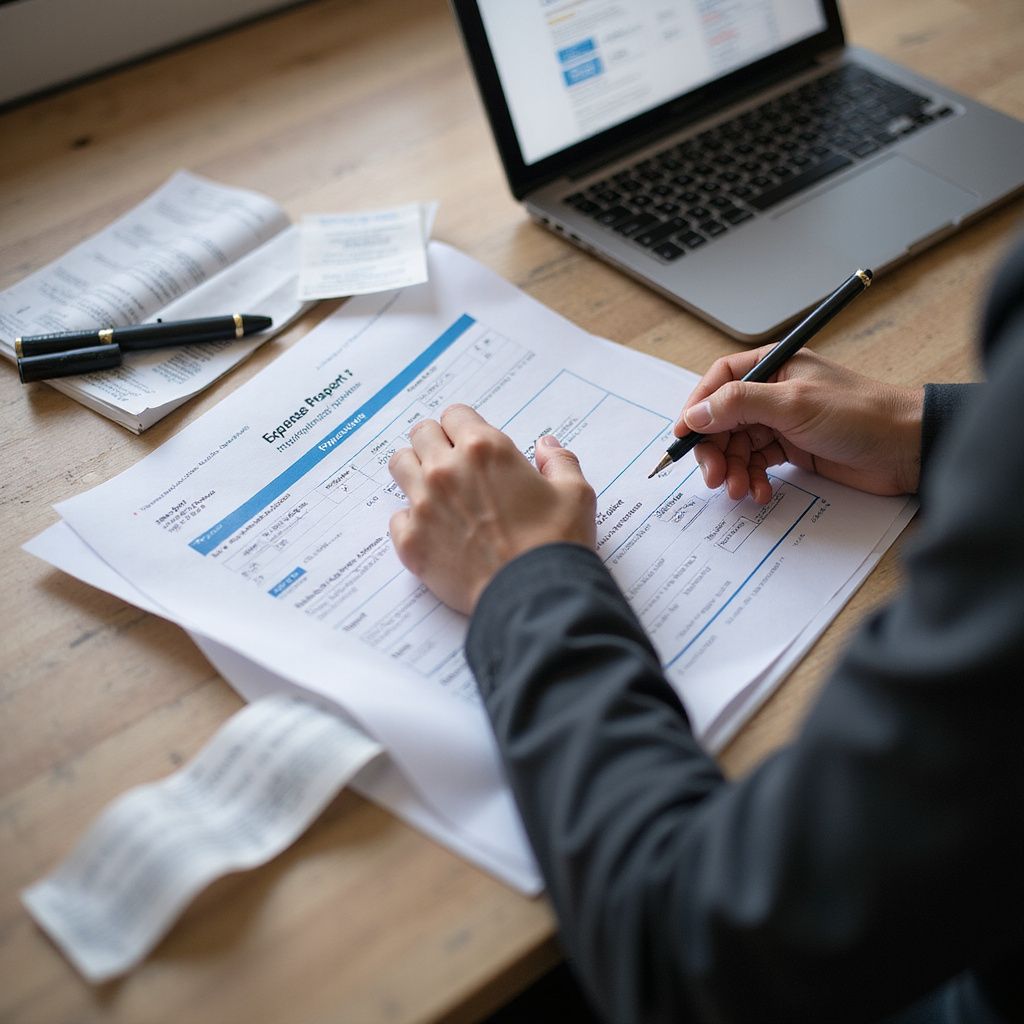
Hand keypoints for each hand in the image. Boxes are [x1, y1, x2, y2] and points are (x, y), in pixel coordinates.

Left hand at [388, 405, 596, 614]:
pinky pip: (397, 517)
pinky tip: (435, 531)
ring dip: (415, 471)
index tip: (472, 443)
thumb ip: (559, 461)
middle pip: (421, 434)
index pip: (455, 415)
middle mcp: (447, 470)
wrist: (535, 597)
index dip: (465, 427)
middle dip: (436, 443)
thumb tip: (546, 446)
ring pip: (400, 466)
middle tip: (453, 463)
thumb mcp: (575, 494)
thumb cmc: (556, 543)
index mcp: (485, 449)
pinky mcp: (411, 542)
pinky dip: (412, 521)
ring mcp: (424, 505)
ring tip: (436, 491)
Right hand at [678, 349, 923, 503]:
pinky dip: (753, 479)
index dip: (697, 408)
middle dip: (715, 449)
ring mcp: (782, 423)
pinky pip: (758, 464)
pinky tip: (760, 492)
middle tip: (714, 477)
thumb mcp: (794, 404)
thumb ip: (739, 405)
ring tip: (740, 490)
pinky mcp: (793, 450)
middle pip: (723, 419)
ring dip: (734, 470)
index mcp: (773, 367)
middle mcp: (773, 392)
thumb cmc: (860, 414)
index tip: (683, 436)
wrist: (907, 449)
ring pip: (738, 446)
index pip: (719, 381)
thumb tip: (695, 414)